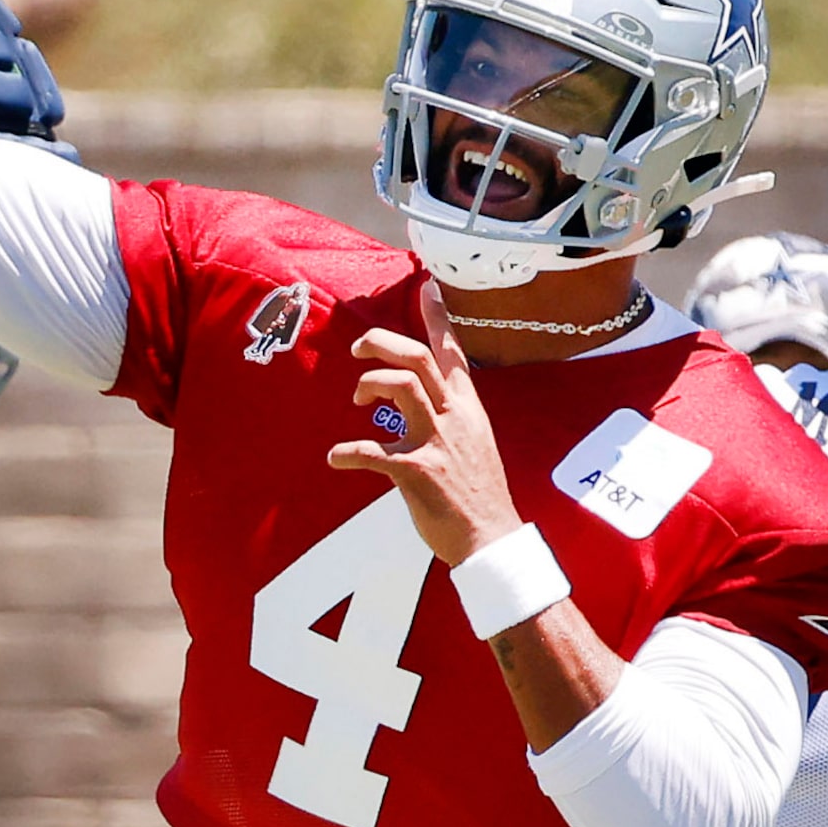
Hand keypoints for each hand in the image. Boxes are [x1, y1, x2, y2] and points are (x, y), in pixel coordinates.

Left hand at [328, 282, 521, 564]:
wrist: (491, 539)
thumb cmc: (478, 494)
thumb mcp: (473, 443)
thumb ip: (450, 418)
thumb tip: (425, 404)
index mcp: (466, 409)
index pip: (453, 352)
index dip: (438, 317)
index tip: (427, 287)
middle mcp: (453, 417)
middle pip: (418, 357)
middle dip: (383, 343)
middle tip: (358, 349)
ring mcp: (437, 442)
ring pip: (400, 385)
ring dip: (369, 385)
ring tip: (357, 402)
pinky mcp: (417, 472)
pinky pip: (371, 452)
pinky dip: (346, 452)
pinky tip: (336, 458)